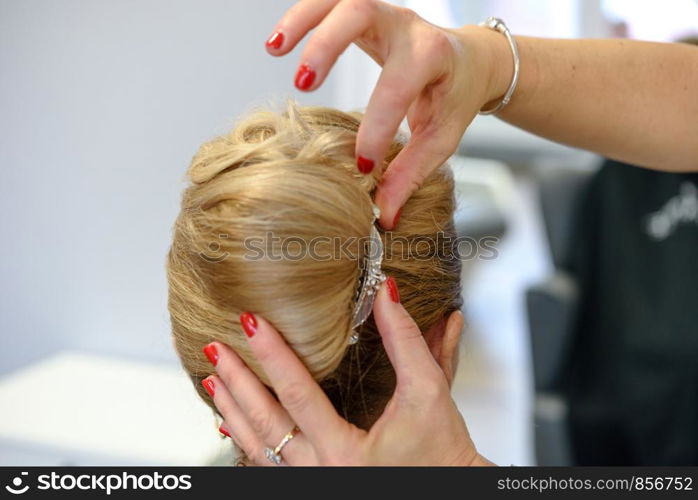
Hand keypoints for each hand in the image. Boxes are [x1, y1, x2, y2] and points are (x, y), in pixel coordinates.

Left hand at [202, 280, 491, 465]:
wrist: (454, 489)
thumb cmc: (444, 454)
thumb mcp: (429, 393)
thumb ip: (408, 342)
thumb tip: (388, 296)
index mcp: (345, 453)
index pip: (296, 395)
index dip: (273, 354)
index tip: (253, 322)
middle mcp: (321, 474)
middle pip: (264, 425)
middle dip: (236, 384)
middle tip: (216, 349)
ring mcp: (313, 484)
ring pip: (258, 449)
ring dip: (234, 411)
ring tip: (215, 379)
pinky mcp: (314, 485)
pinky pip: (268, 466)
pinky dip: (248, 440)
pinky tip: (233, 421)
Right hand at [264, 0, 509, 227]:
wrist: (467, 61)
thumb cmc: (454, 99)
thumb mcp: (441, 139)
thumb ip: (411, 174)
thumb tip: (384, 217)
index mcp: (433, 57)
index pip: (398, 86)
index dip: (377, 126)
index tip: (361, 164)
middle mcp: (407, 26)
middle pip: (362, 12)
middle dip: (328, 44)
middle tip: (303, 84)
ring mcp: (384, 15)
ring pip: (340, 0)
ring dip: (304, 20)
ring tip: (275, 51)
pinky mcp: (365, 16)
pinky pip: (329, 4)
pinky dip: (301, 18)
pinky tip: (277, 44)